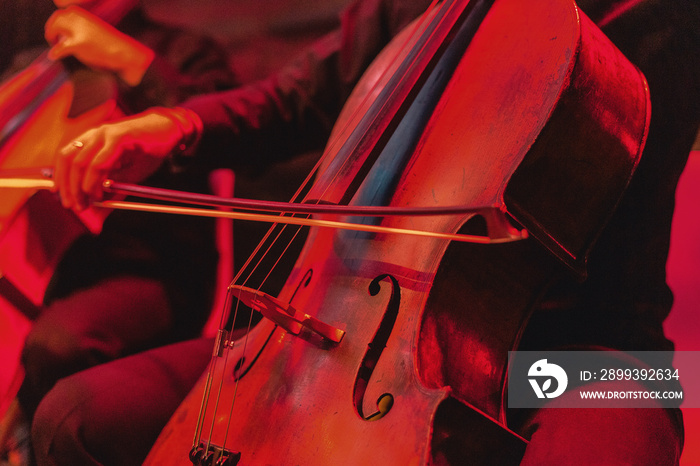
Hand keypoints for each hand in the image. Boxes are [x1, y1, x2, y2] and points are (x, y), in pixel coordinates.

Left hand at [45, 5, 153, 84]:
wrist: (126, 53)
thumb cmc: (112, 46)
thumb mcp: (96, 31)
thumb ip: (82, 28)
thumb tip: (65, 34)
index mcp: (86, 16)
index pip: (66, 12)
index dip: (58, 21)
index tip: (58, 31)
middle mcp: (82, 19)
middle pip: (58, 17)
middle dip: (51, 27)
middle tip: (51, 38)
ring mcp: (81, 31)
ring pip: (57, 26)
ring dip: (51, 34)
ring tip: (53, 44)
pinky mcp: (81, 43)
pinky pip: (62, 46)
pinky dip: (56, 52)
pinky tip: (54, 56)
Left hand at [54, 107, 198, 209]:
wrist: (169, 131)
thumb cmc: (149, 151)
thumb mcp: (127, 173)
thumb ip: (111, 189)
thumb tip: (97, 211)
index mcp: (91, 140)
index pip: (65, 158)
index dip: (61, 180)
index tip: (65, 199)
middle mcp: (94, 135)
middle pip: (69, 161)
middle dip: (69, 188)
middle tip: (76, 206)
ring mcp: (105, 134)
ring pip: (80, 162)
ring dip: (80, 186)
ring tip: (88, 202)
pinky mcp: (118, 137)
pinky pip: (100, 162)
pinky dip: (96, 180)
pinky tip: (101, 191)